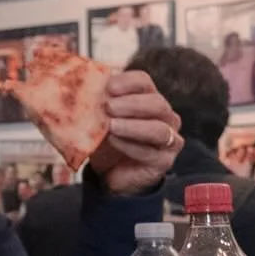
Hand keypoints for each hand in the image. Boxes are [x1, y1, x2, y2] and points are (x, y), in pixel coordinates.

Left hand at [87, 71, 183, 195]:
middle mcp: (166, 116)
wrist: (110, 173)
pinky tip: (114, 141)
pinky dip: (130, 145)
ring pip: (158, 129)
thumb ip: (98, 102)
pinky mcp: (164, 161)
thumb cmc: (108, 140)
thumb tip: (85, 84)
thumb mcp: (101, 118)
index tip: (108, 87)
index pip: (144, 82)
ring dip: (132, 126)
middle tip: (109, 107)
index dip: (127, 82)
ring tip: (111, 126)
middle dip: (132, 104)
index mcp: (150, 98)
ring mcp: (170, 139)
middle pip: (156, 103)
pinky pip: (150, 152)